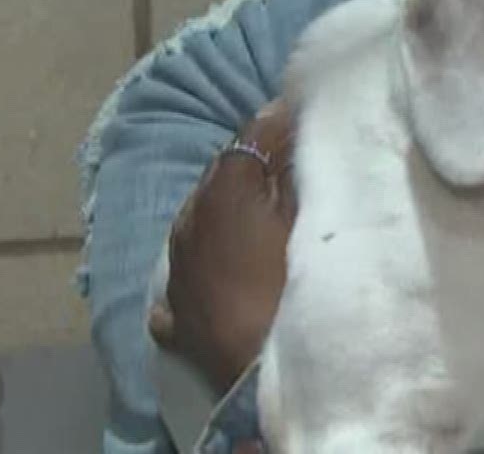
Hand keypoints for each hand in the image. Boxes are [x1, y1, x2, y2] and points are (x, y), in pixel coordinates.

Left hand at [149, 100, 298, 394]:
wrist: (261, 369)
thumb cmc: (294, 283)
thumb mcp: (308, 218)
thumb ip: (298, 170)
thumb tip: (291, 126)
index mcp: (223, 191)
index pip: (250, 137)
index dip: (278, 122)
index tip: (302, 114)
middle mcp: (188, 222)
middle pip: (220, 177)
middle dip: (251, 164)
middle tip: (289, 162)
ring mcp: (175, 272)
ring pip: (196, 225)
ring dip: (224, 213)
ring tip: (258, 215)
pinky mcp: (175, 318)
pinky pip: (183, 282)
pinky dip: (201, 271)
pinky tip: (216, 277)